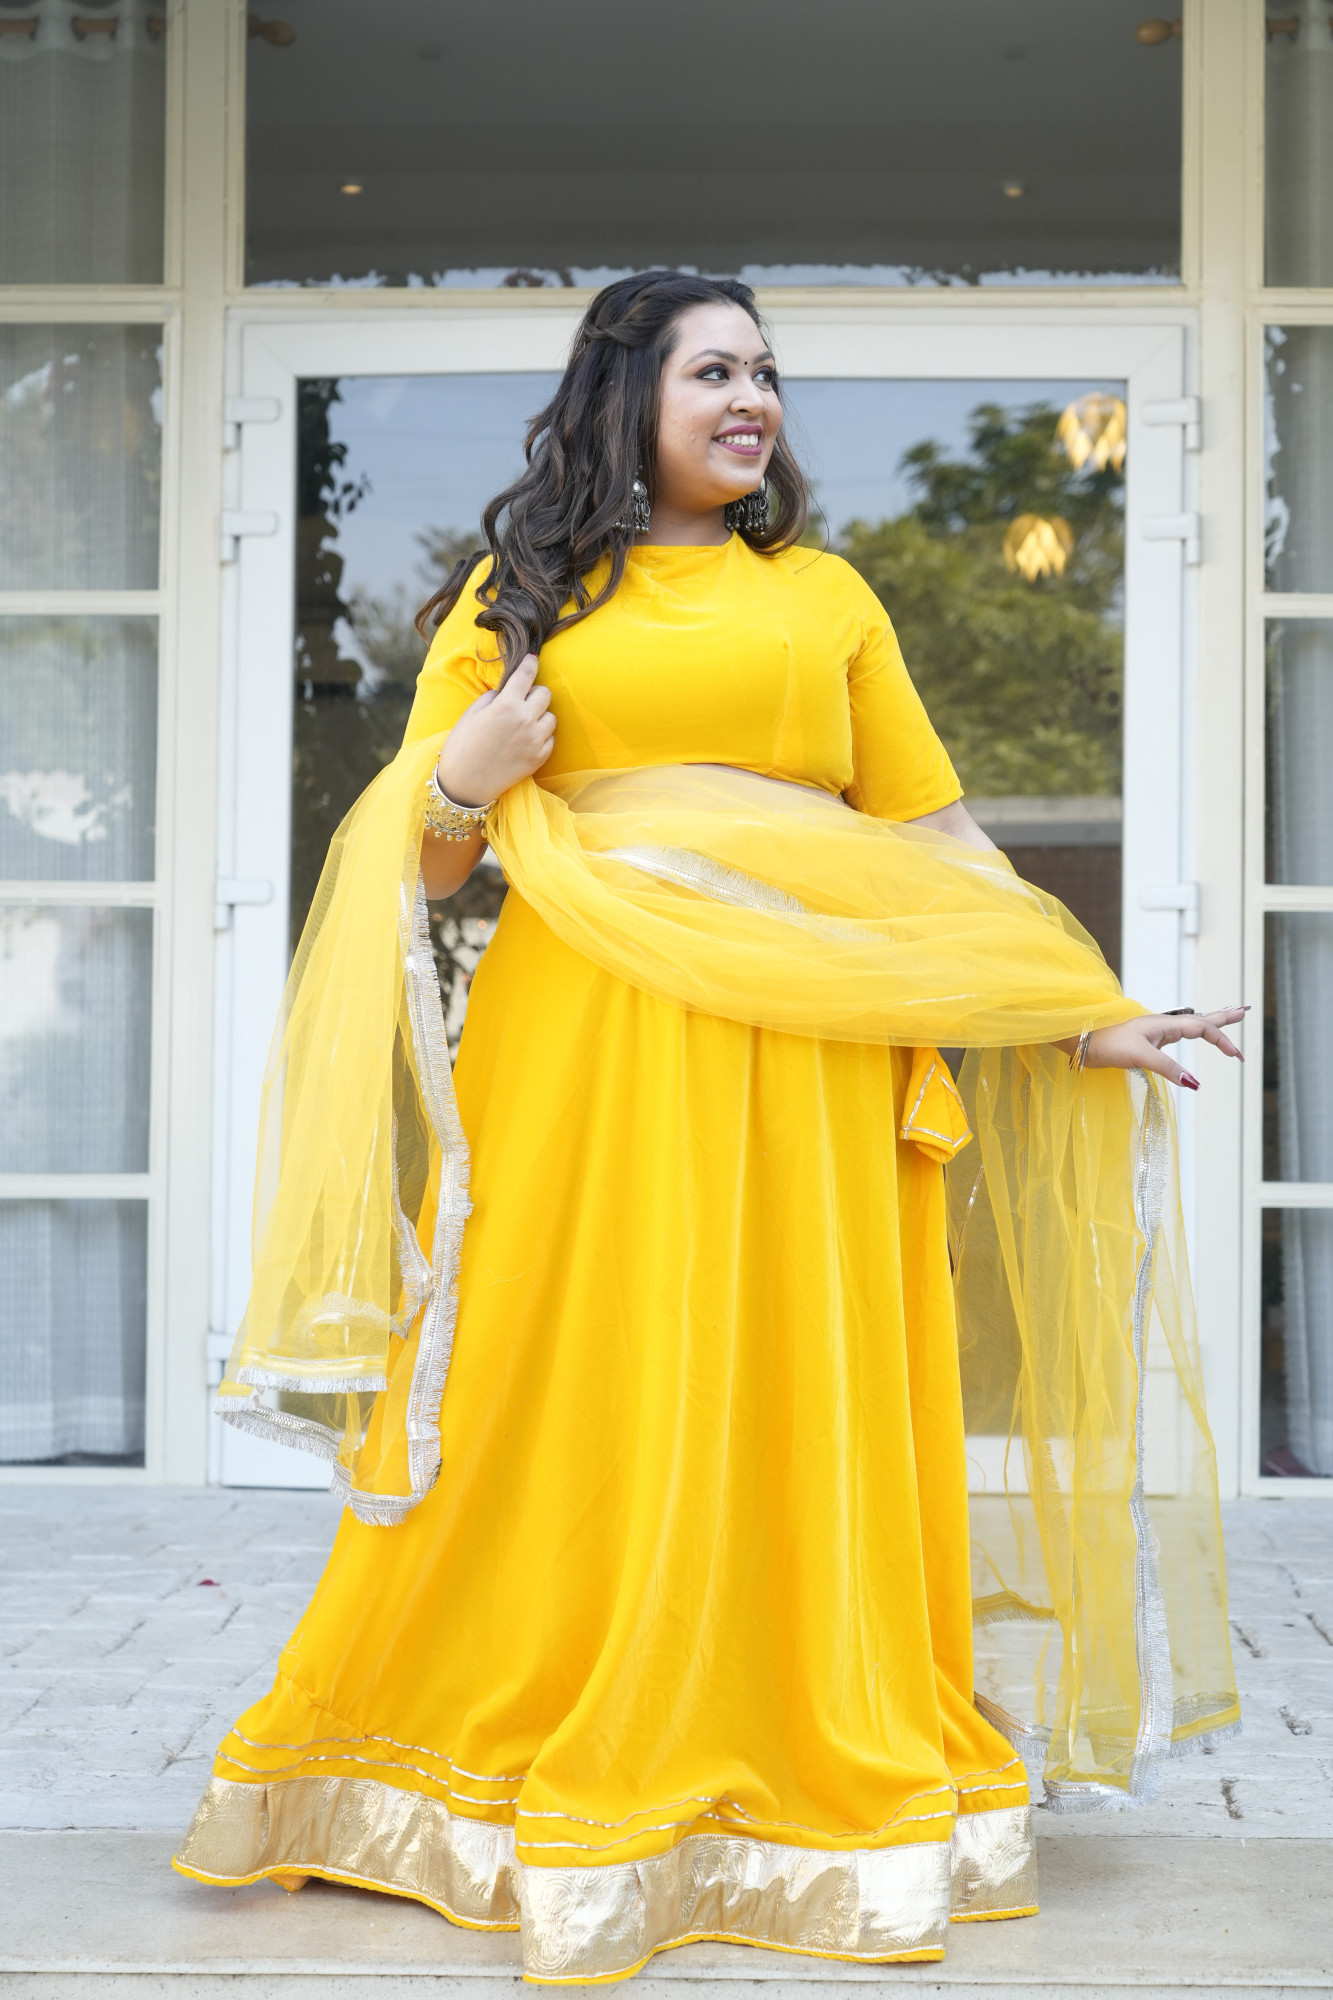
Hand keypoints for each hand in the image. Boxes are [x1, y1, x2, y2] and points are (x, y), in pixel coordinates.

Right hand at [435, 653, 554, 804]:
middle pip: (545, 693)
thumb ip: (493, 697)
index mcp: (506, 705)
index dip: (530, 664)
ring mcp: (535, 740)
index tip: (532, 660)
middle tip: (521, 701)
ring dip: (540, 716)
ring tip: (523, 723)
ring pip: (551, 716)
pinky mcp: (539, 758)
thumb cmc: (462, 746)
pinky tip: (526, 740)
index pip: (526, 675)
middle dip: (533, 693)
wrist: (465, 784)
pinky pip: (550, 738)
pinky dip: (541, 736)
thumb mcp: (472, 713)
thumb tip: (508, 691)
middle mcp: (525, 720)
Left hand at [1082, 1006, 1248, 1089]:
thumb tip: (1195, 1084)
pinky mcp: (1148, 1042)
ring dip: (1211, 1021)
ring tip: (1229, 1015)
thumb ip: (1168, 1068)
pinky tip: (1193, 1033)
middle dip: (1223, 1016)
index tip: (1237, 1056)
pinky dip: (1193, 1032)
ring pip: (1191, 1025)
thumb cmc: (1108, 1045)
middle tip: (1245, 1010)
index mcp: (1164, 1023)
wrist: (1082, 1043)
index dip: (1222, 1040)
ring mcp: (1156, 1033)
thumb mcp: (1140, 1056)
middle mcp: (1163, 1025)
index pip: (1202, 1028)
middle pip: (1200, 1019)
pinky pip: (1179, 1034)